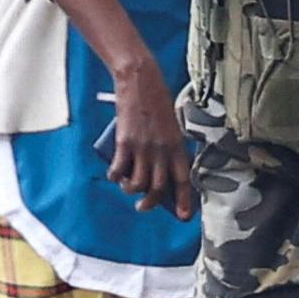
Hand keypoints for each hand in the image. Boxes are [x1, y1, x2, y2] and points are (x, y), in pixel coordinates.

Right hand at [105, 59, 194, 219]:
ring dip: (131, 191)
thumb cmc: (156, 100)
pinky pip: (119, 170)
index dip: (185, 200)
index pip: (184, 179)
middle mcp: (162, 150)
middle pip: (159, 188)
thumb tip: (157, 168)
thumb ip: (168, 146)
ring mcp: (143, 148)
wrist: (140, 81)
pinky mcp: (124, 143)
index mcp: (177, 145)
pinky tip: (114, 175)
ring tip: (127, 188)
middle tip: (143, 207)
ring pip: (138, 183)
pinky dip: (115, 177)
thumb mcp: (171, 124)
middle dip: (151, 203)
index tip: (184, 216)